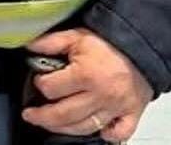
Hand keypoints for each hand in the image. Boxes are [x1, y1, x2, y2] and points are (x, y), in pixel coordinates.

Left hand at [22, 28, 152, 141]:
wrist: (141, 45)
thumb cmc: (109, 43)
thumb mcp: (76, 36)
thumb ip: (51, 42)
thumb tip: (28, 46)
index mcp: (85, 74)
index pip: (52, 88)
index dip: (40, 84)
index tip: (38, 81)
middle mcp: (100, 94)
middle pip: (64, 114)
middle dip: (42, 117)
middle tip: (31, 115)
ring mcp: (116, 107)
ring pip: (85, 127)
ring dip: (64, 129)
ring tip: (51, 124)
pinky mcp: (131, 114)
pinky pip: (119, 134)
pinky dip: (107, 136)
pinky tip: (95, 131)